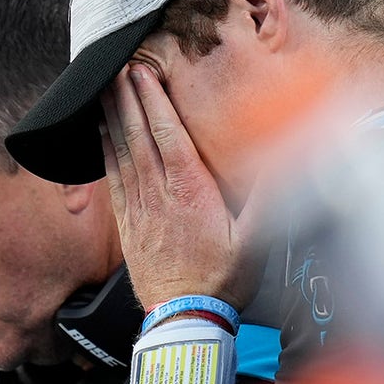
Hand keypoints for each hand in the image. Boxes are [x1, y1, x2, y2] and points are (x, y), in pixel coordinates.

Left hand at [100, 65, 267, 312]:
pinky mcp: (127, 223)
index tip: (142, 71)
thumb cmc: (223, 279)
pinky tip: (98, 132)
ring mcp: (138, 207)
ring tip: (103, 87)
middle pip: (137, 135)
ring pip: (119, 151)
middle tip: (116, 65)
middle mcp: (158, 193)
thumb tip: (285, 156)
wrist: (185, 318)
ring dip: (111, 116)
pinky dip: (103, 149)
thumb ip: (267, 195)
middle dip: (127, 97)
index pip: (166, 134)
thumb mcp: (256, 239)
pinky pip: (111, 176)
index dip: (152, 100)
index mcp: (189, 191)